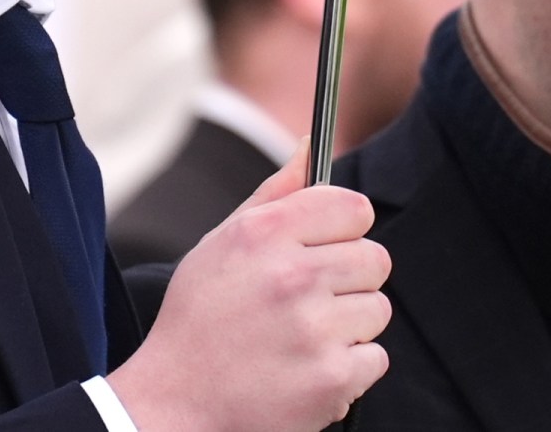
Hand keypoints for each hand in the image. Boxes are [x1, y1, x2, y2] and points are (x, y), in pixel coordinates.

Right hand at [108, 150, 390, 431]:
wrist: (172, 407)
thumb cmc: (199, 320)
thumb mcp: (220, 245)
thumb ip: (274, 195)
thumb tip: (312, 145)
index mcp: (264, 233)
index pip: (354, 207)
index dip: (344, 229)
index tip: (328, 248)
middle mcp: (292, 276)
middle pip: (375, 259)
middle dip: (349, 280)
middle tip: (309, 302)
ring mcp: (314, 330)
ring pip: (377, 310)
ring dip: (348, 327)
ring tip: (301, 340)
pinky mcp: (331, 380)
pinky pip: (374, 358)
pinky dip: (348, 370)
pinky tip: (306, 370)